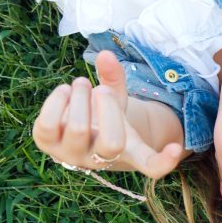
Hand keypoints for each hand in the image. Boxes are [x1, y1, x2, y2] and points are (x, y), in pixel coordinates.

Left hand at [32, 51, 183, 178]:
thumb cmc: (105, 117)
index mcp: (128, 154)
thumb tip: (106, 55)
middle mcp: (100, 162)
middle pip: (111, 141)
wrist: (76, 133)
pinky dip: (58, 99)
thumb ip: (115, 79)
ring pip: (79, 129)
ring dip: (81, 96)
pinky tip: (66, 92)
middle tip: (101, 89)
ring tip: (82, 84)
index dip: (164, 160)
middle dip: (106, 105)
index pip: (152, 167)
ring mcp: (71, 157)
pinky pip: (48, 123)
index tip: (175, 148)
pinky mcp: (46, 145)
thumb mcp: (118, 99)